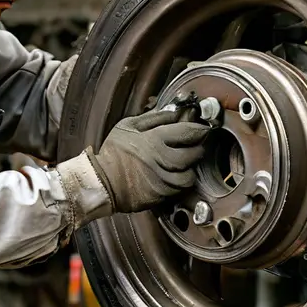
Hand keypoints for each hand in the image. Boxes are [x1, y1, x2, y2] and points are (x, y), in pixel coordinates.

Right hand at [86, 108, 209, 212]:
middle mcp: (162, 160)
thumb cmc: (114, 152)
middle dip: (198, 148)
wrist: (102, 182)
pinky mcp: (162, 195)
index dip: (200, 129)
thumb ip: (153, 118)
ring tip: (185, 164)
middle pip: (194, 154)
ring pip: (190, 175)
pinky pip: (181, 190)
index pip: (188, 132)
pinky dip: (180, 182)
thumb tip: (174, 111)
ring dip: (191, 169)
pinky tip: (174, 176)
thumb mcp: (128, 126)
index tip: (203, 128)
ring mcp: (163, 180)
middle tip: (195, 146)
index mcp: (155, 140)